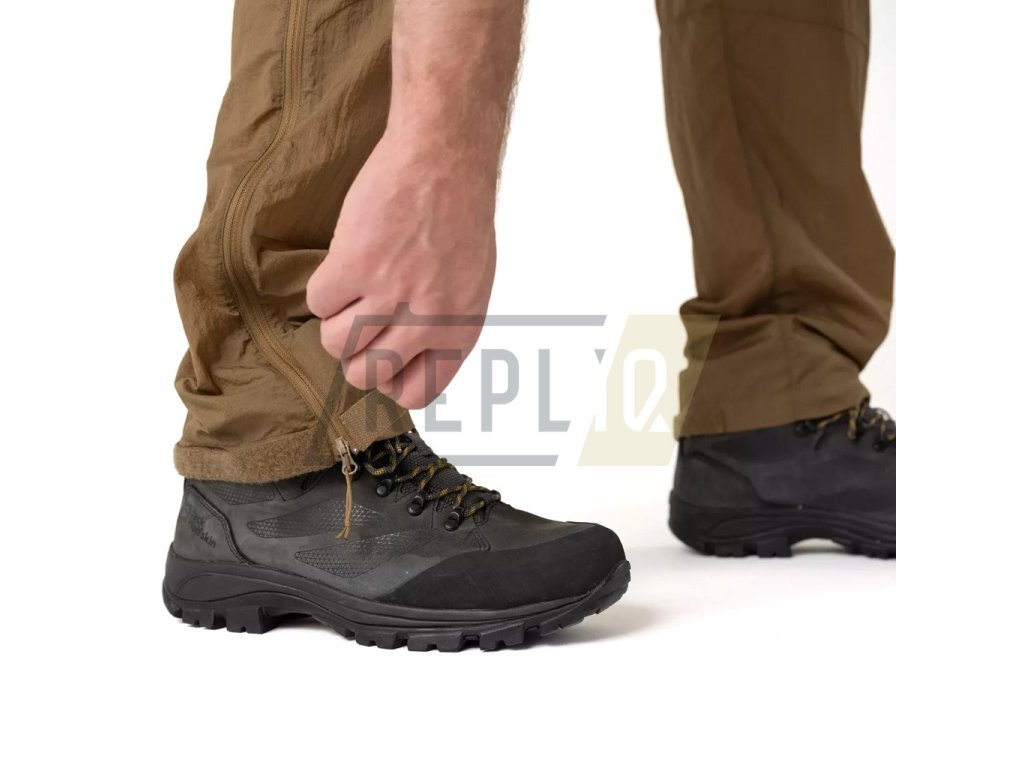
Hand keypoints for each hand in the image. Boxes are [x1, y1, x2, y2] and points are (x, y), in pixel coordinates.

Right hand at [306, 130, 496, 409]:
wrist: (445, 158)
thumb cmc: (459, 220)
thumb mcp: (471, 288)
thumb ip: (444, 330)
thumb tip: (407, 365)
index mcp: (460, 330)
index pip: (417, 393)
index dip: (391, 380)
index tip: (382, 356)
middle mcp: (428, 319)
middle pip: (366, 375)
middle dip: (353, 355)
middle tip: (358, 322)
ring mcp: (391, 293)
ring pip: (334, 344)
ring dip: (334, 320)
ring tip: (353, 289)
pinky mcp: (355, 264)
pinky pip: (317, 302)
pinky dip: (323, 286)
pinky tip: (344, 262)